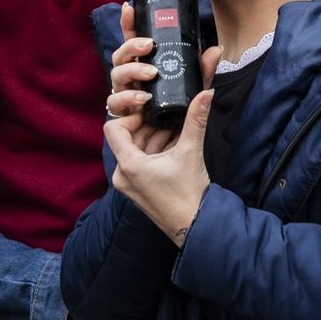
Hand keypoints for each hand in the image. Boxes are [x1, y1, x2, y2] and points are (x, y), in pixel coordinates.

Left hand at [104, 88, 213, 244]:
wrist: (196, 226)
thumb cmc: (189, 194)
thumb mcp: (191, 151)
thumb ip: (196, 119)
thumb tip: (206, 93)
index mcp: (128, 165)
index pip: (114, 128)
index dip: (131, 117)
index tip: (151, 113)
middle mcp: (122, 176)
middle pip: (126, 139)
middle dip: (148, 127)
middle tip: (168, 119)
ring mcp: (129, 185)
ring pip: (135, 151)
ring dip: (154, 139)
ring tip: (176, 132)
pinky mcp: (138, 191)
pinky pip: (140, 164)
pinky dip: (154, 154)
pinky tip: (174, 147)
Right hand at [106, 2, 219, 120]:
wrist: (174, 164)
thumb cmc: (179, 124)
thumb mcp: (193, 95)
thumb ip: (202, 74)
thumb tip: (216, 49)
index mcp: (142, 70)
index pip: (132, 45)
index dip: (129, 25)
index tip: (130, 8)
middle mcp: (130, 83)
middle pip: (119, 57)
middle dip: (131, 47)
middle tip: (150, 45)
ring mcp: (123, 101)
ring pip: (115, 78)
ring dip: (131, 72)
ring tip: (150, 76)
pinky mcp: (120, 121)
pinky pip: (114, 106)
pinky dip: (126, 100)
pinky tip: (140, 100)